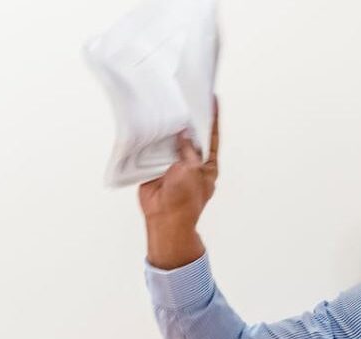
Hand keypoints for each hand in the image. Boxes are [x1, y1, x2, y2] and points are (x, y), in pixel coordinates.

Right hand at [139, 96, 219, 228]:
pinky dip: (151, 139)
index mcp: (207, 164)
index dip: (212, 118)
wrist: (165, 218)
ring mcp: (173, 163)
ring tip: (163, 107)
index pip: (211, 136)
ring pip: (170, 141)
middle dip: (186, 120)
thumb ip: (188, 151)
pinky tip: (148, 124)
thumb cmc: (185, 200)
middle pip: (189, 136)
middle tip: (182, 98)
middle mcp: (191, 161)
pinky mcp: (156, 167)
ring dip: (167, 128)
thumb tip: (182, 134)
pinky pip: (153, 150)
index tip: (212, 99)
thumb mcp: (192, 171)